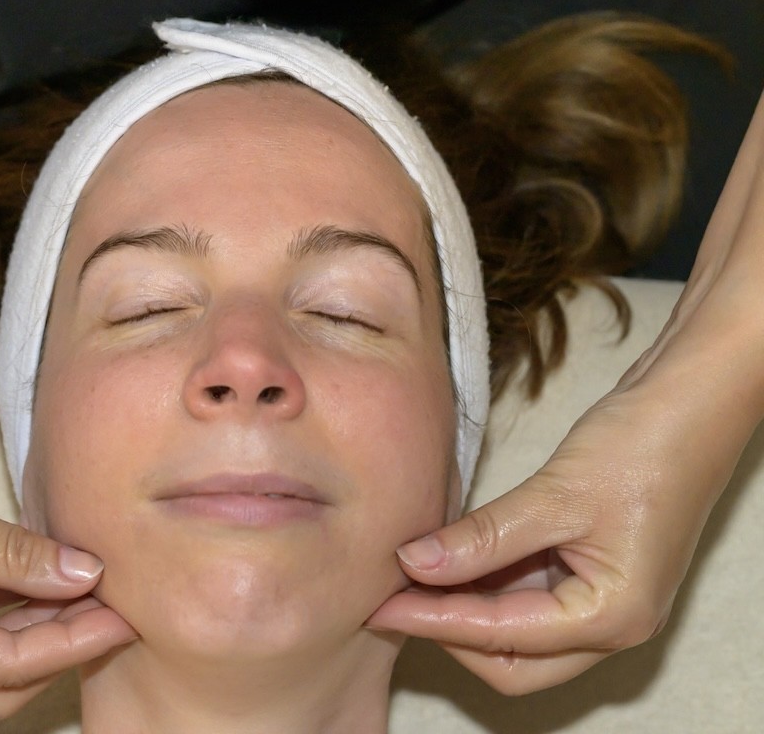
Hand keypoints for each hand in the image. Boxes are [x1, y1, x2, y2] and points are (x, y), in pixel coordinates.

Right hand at [0, 411, 136, 718]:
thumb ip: (16, 556)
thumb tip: (84, 574)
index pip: (7, 670)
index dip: (71, 643)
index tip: (123, 616)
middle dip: (55, 645)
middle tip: (109, 608)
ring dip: (33, 615)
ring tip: (86, 580)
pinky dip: (6, 589)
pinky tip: (42, 561)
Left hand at [367, 364, 746, 694]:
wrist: (689, 405)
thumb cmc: (639, 447)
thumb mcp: (552, 495)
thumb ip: (482, 537)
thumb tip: (414, 564)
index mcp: (612, 617)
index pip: (503, 640)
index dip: (435, 622)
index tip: (380, 605)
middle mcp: (611, 625)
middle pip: (512, 663)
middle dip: (448, 633)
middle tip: (391, 597)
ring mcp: (602, 602)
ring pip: (516, 635)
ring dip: (462, 611)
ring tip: (407, 578)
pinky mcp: (589, 575)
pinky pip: (526, 599)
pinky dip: (483, 586)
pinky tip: (444, 559)